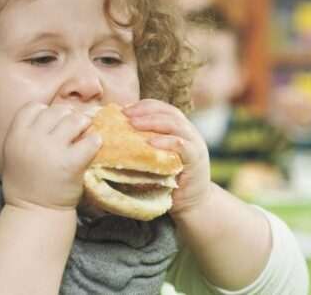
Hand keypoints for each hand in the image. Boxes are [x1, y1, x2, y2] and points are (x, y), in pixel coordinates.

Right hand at [1, 103, 101, 210]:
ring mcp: (52, 150)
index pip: (34, 107)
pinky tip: (93, 147)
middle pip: (57, 111)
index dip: (46, 113)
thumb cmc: (27, 183)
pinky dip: (95, 142)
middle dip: (68, 117)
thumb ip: (29, 133)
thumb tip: (57, 114)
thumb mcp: (15, 153)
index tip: (53, 125)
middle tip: (74, 129)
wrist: (35, 212)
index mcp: (15, 136)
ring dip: (83, 125)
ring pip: (75, 120)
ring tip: (84, 134)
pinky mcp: (72, 163)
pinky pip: (91, 141)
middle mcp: (32, 140)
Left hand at [123, 99, 212, 215]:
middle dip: (145, 110)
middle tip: (125, 114)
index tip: (122, 110)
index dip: (143, 106)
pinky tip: (151, 143)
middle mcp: (189, 133)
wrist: (193, 205)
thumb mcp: (156, 160)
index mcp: (179, 129)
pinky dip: (166, 141)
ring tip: (133, 124)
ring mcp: (195, 144)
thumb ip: (144, 147)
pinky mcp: (196, 159)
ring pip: (175, 124)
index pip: (162, 108)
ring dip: (152, 122)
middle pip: (168, 112)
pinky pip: (182, 145)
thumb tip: (113, 139)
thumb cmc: (169, 183)